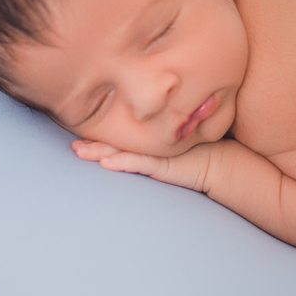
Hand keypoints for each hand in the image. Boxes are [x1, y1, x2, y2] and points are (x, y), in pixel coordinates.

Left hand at [71, 139, 215, 192]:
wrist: (224, 163)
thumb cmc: (201, 155)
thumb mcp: (174, 149)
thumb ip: (159, 143)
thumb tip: (137, 145)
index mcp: (151, 138)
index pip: (120, 133)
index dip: (100, 132)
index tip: (77, 132)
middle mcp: (151, 142)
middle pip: (115, 139)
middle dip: (91, 141)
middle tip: (70, 144)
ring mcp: (156, 151)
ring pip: (121, 149)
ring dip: (98, 150)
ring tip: (78, 151)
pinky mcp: (164, 163)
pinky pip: (138, 162)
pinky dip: (121, 161)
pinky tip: (105, 163)